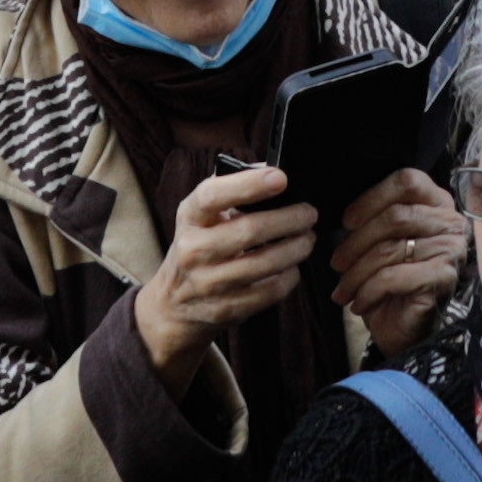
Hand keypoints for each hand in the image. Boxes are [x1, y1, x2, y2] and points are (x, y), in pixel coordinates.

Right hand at [134, 158, 321, 372]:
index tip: (280, 178)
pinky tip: (292, 267)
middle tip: (309, 213)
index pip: (213, 195)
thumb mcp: (202, 216)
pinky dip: (289, 277)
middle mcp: (193, 249)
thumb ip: (231, 192)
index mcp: (190, 217)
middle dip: (289, 219)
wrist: (173, 304)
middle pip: (249, 231)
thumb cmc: (198, 247)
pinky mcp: (225, 309)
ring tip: (307, 239)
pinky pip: (269, 292)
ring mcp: (207, 283)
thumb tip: (272, 172)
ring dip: (296, 248)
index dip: (248, 184)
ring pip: (264, 263)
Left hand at [330, 165, 465, 355]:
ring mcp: (451, 250)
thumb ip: (375, 217)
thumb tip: (347, 215)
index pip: (407, 181)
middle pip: (395, 216)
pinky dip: (367, 291)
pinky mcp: (443, 279)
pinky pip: (392, 277)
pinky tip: (358, 303)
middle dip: (357, 242)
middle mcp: (451, 223)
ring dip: (357, 272)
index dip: (371, 198)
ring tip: (343, 289)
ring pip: (390, 249)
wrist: (404, 327)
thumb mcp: (381, 240)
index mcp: (437, 203)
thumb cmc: (391, 280)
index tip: (347, 221)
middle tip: (337, 263)